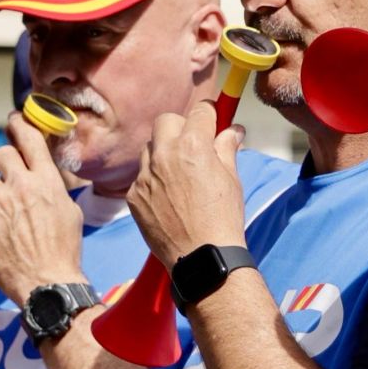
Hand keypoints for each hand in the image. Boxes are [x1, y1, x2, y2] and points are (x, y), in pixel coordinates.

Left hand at [0, 114, 84, 305]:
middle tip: (1, 173)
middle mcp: (24, 186)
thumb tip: (41, 176)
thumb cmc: (63, 250)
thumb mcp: (69, 212)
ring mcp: (2, 202)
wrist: (48, 283)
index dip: (19, 124)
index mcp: (48, 181)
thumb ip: (52, 188)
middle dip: (0, 161)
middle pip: (1, 153)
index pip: (30, 139)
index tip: (13, 119)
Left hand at [127, 103, 246, 269]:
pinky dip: (154, 180)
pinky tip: (169, 197)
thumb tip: (233, 130)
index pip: (200, 111)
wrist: (202, 257)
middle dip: (181, 126)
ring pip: (151, 148)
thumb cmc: (223, 218)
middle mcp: (165, 155)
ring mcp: (145, 176)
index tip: (212, 118)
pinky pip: (142, 176)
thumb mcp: (231, 179)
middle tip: (193, 143)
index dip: (209, 113)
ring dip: (164, 152)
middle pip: (167, 120)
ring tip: (180, 174)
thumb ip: (227, 148)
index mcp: (193, 146)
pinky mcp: (134, 196)